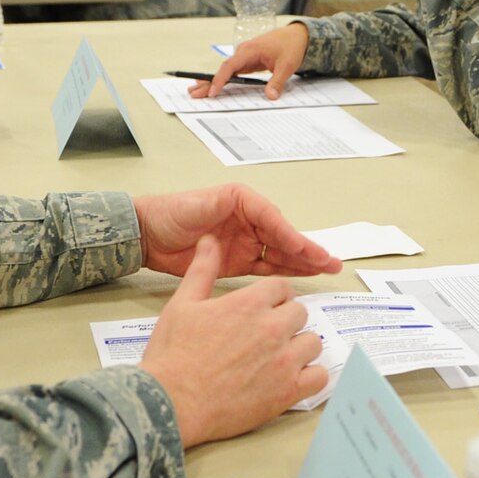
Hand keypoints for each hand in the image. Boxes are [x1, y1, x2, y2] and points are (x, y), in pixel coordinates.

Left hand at [134, 183, 340, 278]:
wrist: (148, 234)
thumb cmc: (171, 212)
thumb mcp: (201, 203)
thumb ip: (227, 205)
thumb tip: (252, 206)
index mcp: (243, 201)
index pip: (273, 219)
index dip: (290, 235)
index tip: (304, 249)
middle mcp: (249, 220)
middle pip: (283, 237)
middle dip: (307, 250)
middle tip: (331, 261)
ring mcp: (246, 242)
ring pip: (280, 253)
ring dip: (303, 261)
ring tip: (329, 268)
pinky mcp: (239, 261)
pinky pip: (267, 266)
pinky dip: (286, 272)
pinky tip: (304, 276)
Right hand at [139, 237, 326, 447]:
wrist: (170, 402)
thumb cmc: (173, 355)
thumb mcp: (182, 303)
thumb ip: (202, 269)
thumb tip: (209, 240)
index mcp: (249, 304)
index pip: (282, 288)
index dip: (273, 297)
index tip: (262, 310)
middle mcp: (272, 329)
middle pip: (299, 312)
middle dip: (285, 320)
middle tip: (265, 336)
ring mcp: (283, 361)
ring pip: (313, 342)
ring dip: (299, 347)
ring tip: (277, 358)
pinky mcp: (288, 391)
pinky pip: (319, 377)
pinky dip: (309, 377)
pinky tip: (291, 379)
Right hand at [190, 24, 309, 100]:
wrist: (297, 35)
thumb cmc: (291, 46)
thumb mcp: (287, 65)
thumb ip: (277, 82)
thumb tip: (271, 97)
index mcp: (250, 50)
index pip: (230, 66)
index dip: (220, 79)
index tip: (213, 91)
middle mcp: (243, 52)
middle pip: (222, 68)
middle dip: (208, 81)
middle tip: (194, 93)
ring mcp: (245, 56)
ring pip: (225, 70)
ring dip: (212, 81)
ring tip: (197, 91)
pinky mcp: (248, 60)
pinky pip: (232, 71)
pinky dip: (223, 79)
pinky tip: (213, 86)